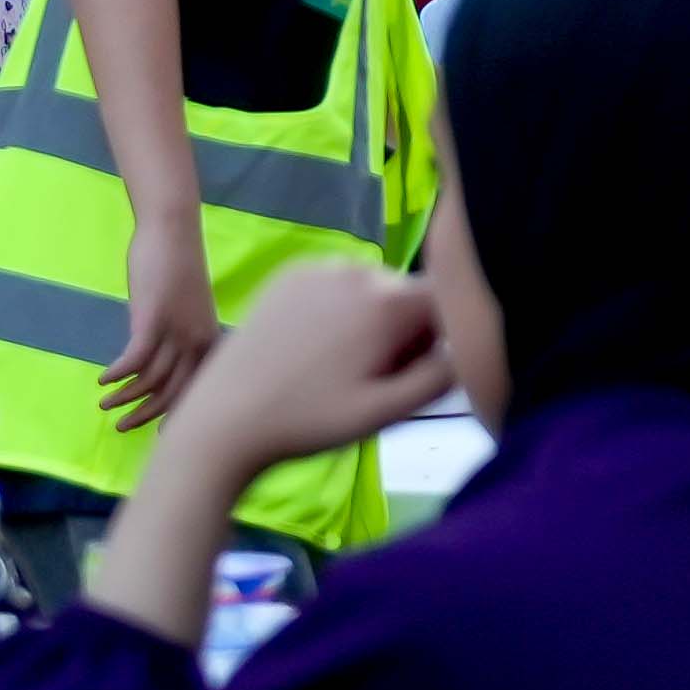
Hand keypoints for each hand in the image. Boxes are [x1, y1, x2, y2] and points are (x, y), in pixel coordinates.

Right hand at [99, 197, 225, 428]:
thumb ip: (179, 340)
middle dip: (146, 415)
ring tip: (104, 405)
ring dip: (125, 397)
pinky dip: (117, 375)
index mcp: (212, 341)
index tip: (160, 435)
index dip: (178, 416)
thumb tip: (160, 367)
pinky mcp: (154, 319)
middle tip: (121, 429)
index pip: (199, 391)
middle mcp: (200, 341)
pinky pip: (134, 359)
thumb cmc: (178, 271)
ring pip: (152, 380)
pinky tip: (101, 380)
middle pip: (175, 393)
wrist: (172, 233)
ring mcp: (178, 331)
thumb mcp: (186, 311)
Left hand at [161, 262, 454, 482]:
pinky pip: (339, 284)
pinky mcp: (289, 273)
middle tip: (374, 377)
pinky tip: (313, 347)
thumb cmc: (309, 422)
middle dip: (407, 330)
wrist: (222, 421)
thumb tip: (467, 348)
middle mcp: (359, 270)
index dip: (445, 338)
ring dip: (374, 318)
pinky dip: (340, 308)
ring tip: (340, 364)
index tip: (414, 371)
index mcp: (388, 302)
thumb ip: (442, 377)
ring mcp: (320, 267)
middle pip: (411, 296)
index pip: (451, 302)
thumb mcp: (386, 412)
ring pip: (376, 289)